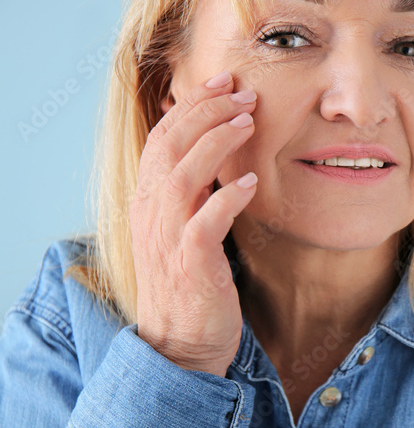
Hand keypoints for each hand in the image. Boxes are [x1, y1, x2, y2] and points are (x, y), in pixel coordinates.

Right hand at [130, 70, 256, 376]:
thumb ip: (193, 194)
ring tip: (247, 121)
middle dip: (205, 110)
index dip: (191, 105)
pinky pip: (205, 222)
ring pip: (182, 175)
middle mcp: (150, 214)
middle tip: (243, 92)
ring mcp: (167, 239)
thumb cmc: (190, 285)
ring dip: (216, 142)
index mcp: (147, 202)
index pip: (162, 137)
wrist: (181, 345)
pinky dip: (226, 198)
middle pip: (169, 145)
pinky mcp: (190, 264)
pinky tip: (250, 183)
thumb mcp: (183, 230)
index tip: (223, 82)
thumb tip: (217, 156)